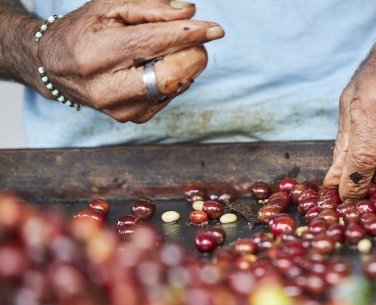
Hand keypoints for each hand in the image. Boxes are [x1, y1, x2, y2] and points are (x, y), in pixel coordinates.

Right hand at [33, 0, 223, 122]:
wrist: (55, 67)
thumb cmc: (86, 30)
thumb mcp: (110, 7)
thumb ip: (150, 7)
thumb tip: (189, 13)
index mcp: (96, 54)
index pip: (153, 43)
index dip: (188, 35)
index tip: (216, 29)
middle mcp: (106, 88)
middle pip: (168, 76)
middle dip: (192, 54)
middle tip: (198, 39)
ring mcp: (120, 109)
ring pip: (173, 88)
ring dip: (184, 65)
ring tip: (169, 50)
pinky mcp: (132, 119)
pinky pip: (169, 96)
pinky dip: (174, 79)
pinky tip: (159, 67)